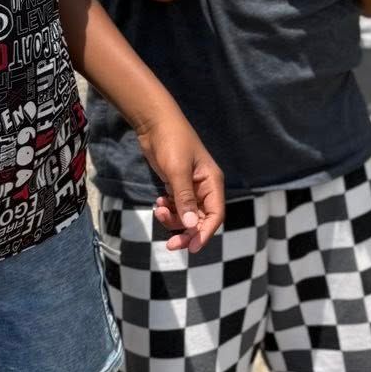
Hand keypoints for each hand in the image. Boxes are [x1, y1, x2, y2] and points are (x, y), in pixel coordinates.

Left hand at [137, 110, 225, 252]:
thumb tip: (191, 224)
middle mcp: (205, 187)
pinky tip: (158, 203)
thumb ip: (184, 198)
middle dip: (187, 232)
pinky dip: (167, 210)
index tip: (191, 248)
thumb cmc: (171, 142)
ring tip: (158, 211)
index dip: (205, 233)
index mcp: (212, 182)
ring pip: (187, 216)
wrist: (155, 123)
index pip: (216, 215)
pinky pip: (177, 207)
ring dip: (173, 220)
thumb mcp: (177, 171)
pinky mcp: (178, 186)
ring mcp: (191, 188)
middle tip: (171, 244)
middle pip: (201, 220)